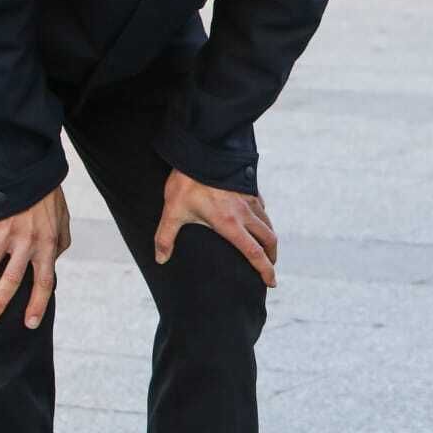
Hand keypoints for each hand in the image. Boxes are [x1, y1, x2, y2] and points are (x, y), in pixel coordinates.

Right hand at [0, 187, 70, 328]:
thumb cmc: (48, 198)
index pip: (44, 282)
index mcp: (46, 246)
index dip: (37, 304)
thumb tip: (53, 263)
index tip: (29, 324)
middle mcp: (26, 244)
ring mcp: (6, 234)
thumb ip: (59, 244)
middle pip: (12, 280)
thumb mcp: (63, 221)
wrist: (31, 171)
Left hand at [154, 169, 277, 286]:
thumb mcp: (172, 211)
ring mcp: (249, 198)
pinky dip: (263, 217)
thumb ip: (166, 237)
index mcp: (229, 224)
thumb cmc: (187, 182)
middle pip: (268, 239)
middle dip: (272, 257)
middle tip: (269, 267)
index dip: (264, 270)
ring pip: (267, 222)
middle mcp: (244, 213)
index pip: (253, 253)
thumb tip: (160, 259)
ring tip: (265, 247)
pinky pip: (261, 206)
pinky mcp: (248, 186)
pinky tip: (257, 218)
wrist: (202, 150)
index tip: (271, 282)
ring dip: (269, 237)